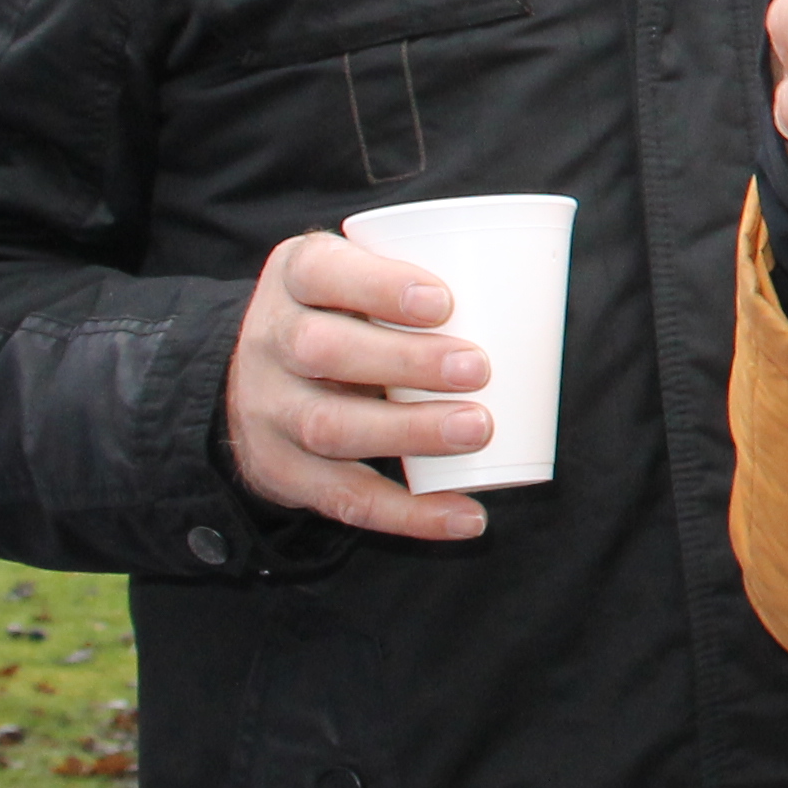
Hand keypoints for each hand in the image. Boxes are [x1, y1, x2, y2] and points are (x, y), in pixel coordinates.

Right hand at [222, 233, 495, 541]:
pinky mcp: (283, 472)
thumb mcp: (357, 275)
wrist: (250, 384)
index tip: (444, 301)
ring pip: (330, 426)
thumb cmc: (343, 314)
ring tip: (479, 428)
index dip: (378, 285)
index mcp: (294, 277)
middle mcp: (270, 342)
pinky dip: (409, 514)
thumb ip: (418, 273)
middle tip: (478, 368)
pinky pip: (345, 499)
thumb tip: (538, 287)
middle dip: (404, 361)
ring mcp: (269, 412)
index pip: (320, 270)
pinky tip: (465, 517)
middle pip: (321, 349)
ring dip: (410, 432)